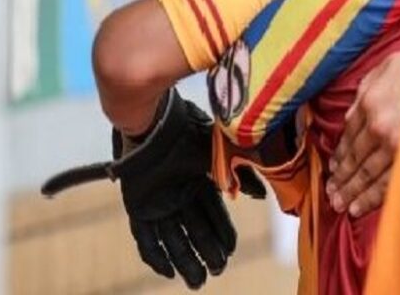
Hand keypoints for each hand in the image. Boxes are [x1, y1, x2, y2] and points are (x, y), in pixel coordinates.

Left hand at [41, 90, 263, 289]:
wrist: (153, 121)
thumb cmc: (187, 131)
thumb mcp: (218, 153)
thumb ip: (241, 173)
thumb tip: (261, 195)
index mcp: (199, 183)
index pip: (214, 217)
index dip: (222, 236)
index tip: (229, 254)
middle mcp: (180, 195)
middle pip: (195, 232)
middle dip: (206, 254)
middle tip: (216, 272)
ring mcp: (158, 201)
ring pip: (173, 239)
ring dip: (184, 261)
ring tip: (196, 282)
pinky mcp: (138, 204)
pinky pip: (145, 237)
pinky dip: (154, 255)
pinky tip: (166, 270)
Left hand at [325, 51, 399, 217]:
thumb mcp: (385, 68)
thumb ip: (364, 92)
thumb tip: (350, 116)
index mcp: (368, 104)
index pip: (347, 138)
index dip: (338, 157)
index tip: (332, 170)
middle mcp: (378, 127)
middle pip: (354, 160)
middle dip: (341, 180)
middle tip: (331, 196)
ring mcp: (395, 145)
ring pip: (367, 176)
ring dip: (352, 193)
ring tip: (341, 206)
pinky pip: (389, 183)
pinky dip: (372, 198)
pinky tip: (361, 208)